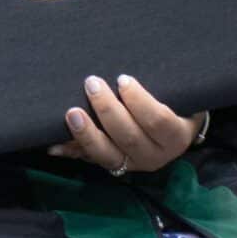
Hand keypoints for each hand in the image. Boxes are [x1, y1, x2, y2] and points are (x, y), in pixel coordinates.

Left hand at [50, 74, 204, 175]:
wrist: (177, 133)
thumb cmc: (178, 106)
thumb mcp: (181, 97)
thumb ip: (167, 84)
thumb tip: (128, 71)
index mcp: (176, 136)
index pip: (157, 120)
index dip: (138, 100)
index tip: (122, 79)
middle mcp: (155, 155)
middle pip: (129, 137)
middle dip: (107, 110)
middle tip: (92, 83)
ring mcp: (132, 164)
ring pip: (107, 155)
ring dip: (87, 134)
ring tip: (72, 113)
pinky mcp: (114, 166)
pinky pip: (90, 160)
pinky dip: (72, 152)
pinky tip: (55, 145)